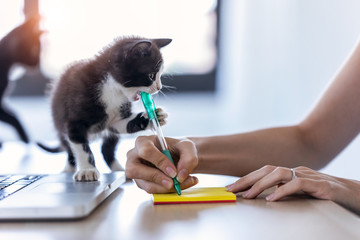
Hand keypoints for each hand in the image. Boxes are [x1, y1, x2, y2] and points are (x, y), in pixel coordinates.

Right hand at [126, 136, 198, 192]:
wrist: (178, 157)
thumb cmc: (178, 148)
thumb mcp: (188, 147)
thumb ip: (188, 158)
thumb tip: (181, 175)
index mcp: (143, 142)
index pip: (146, 151)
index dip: (160, 162)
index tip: (174, 171)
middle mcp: (134, 157)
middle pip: (135, 170)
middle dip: (156, 178)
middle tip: (173, 183)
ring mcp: (136, 172)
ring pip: (146, 185)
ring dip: (166, 188)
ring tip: (183, 183)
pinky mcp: (142, 183)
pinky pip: (153, 191)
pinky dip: (168, 191)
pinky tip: (180, 185)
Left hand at [226, 165, 359, 212]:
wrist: (356, 196)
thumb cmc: (327, 196)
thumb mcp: (301, 194)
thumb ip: (285, 193)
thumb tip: (264, 198)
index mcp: (291, 173)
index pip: (264, 172)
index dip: (246, 179)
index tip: (231, 188)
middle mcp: (297, 171)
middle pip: (267, 170)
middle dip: (247, 179)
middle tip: (231, 190)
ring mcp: (309, 176)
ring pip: (280, 173)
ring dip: (261, 184)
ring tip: (249, 195)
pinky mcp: (321, 185)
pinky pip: (299, 184)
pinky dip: (284, 190)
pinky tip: (273, 199)